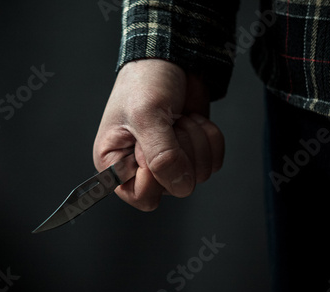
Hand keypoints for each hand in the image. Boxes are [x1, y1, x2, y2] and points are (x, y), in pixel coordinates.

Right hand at [93, 59, 224, 210]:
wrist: (171, 58)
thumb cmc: (145, 81)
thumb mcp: (146, 115)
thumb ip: (161, 156)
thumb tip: (181, 187)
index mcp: (116, 164)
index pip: (142, 196)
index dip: (156, 176)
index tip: (154, 147)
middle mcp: (141, 169)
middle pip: (175, 186)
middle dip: (180, 150)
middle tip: (169, 123)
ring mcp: (169, 163)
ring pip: (198, 175)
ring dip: (195, 141)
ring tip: (179, 118)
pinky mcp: (191, 153)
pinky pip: (214, 162)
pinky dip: (209, 138)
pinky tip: (192, 119)